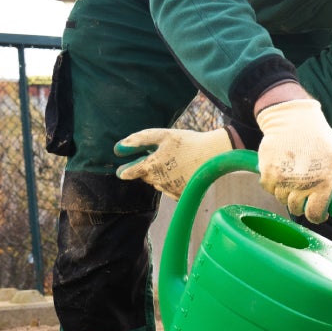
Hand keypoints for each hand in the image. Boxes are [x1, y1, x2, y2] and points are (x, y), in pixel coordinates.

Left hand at [114, 127, 231, 199]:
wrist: (214, 155)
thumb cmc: (188, 142)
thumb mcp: (162, 135)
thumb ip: (139, 141)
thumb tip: (118, 148)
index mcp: (151, 166)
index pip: (129, 173)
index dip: (125, 170)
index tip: (122, 171)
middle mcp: (158, 181)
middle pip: (145, 177)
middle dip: (148, 169)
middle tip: (162, 157)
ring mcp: (169, 190)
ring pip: (157, 183)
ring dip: (160, 176)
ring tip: (176, 163)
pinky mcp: (180, 195)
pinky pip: (169, 190)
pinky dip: (172, 182)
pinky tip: (183, 172)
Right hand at [256, 98, 331, 222]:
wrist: (293, 119)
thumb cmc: (321, 140)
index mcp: (323, 182)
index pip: (315, 215)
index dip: (318, 215)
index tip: (319, 209)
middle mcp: (302, 184)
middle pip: (296, 209)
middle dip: (302, 203)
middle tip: (306, 188)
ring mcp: (282, 179)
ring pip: (282, 199)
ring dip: (287, 192)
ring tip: (295, 174)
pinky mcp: (267, 173)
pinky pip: (269, 188)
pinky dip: (274, 183)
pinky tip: (283, 168)